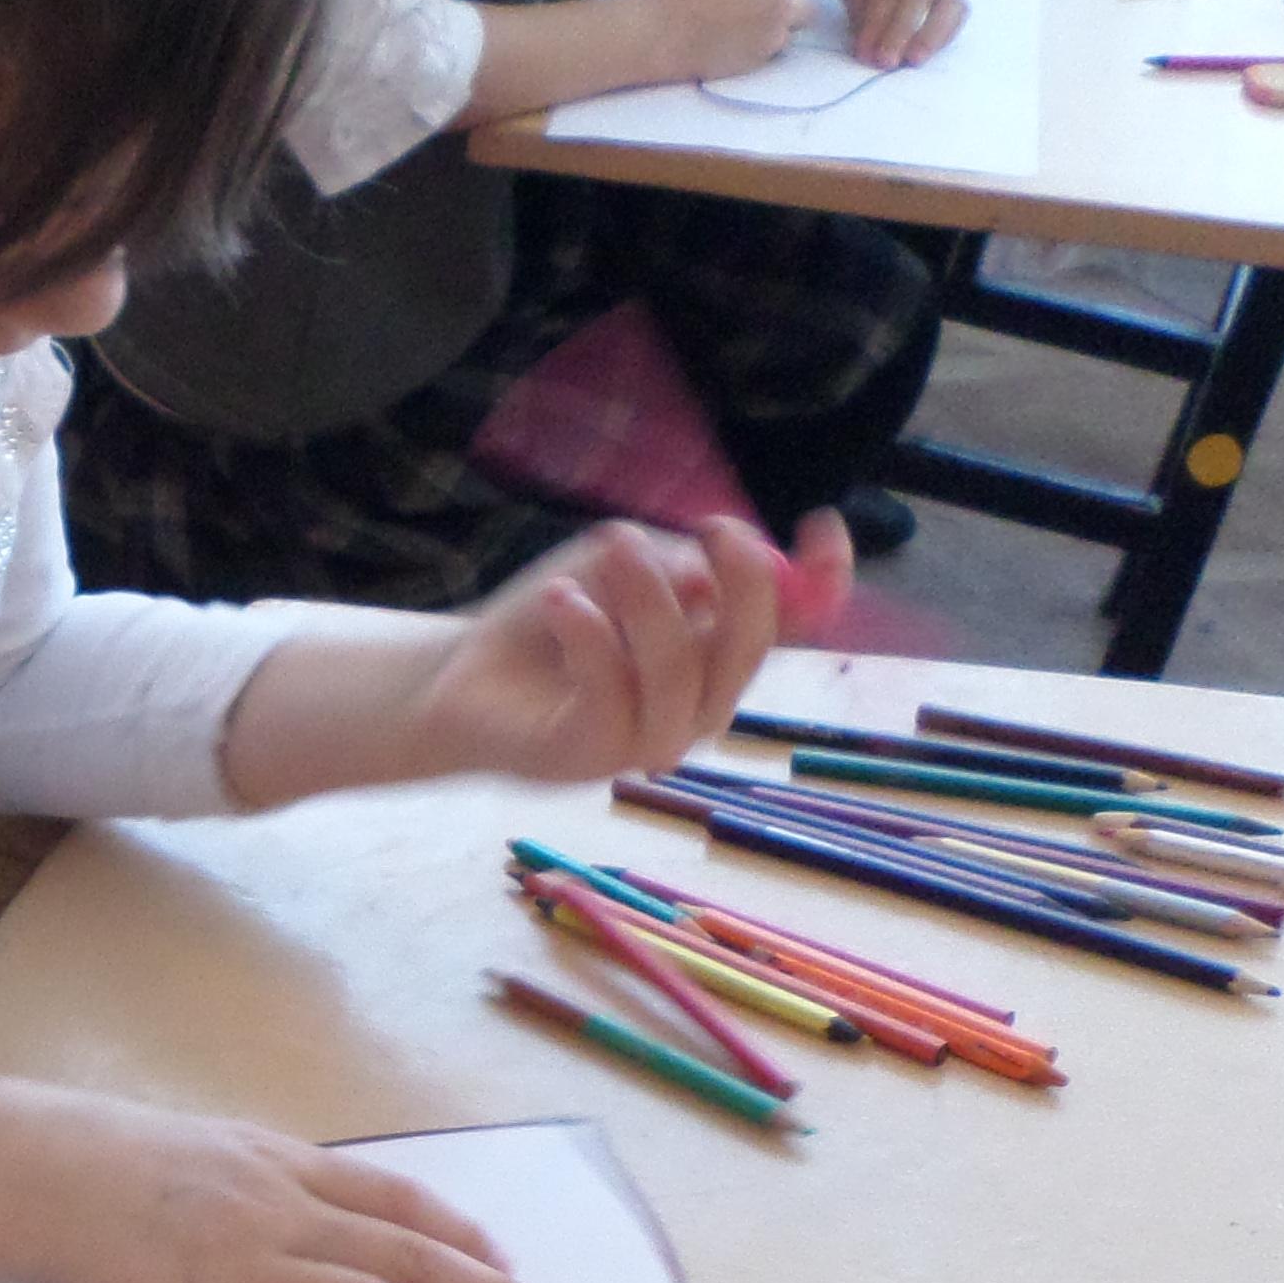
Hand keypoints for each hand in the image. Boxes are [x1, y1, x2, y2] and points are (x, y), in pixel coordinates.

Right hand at [0, 1083, 566, 1282]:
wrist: (28, 1169)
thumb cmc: (106, 1162)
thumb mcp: (208, 1152)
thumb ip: (266, 1184)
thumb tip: (316, 1215)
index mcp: (284, 1168)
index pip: (399, 1203)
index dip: (465, 1238)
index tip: (511, 1268)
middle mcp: (279, 1211)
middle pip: (407, 1256)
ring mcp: (240, 1262)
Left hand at [409, 514, 802, 787]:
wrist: (460, 677)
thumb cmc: (552, 619)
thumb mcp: (618, 566)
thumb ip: (679, 562)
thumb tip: (742, 555)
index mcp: (716, 654)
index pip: (790, 626)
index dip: (823, 582)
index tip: (823, 524)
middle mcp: (697, 704)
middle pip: (748, 651)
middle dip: (742, 585)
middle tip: (711, 530)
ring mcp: (648, 740)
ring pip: (679, 671)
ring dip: (650, 599)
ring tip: (612, 547)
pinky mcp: (592, 757)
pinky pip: (611, 695)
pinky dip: (590, 635)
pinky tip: (560, 600)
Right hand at [656, 0, 819, 79]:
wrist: (663, 33)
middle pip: (809, 8)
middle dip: (793, 12)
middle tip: (766, 16)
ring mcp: (775, 33)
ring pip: (790, 35)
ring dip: (774, 35)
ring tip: (743, 35)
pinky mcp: (762, 61)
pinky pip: (769, 55)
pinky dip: (757, 53)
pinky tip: (732, 48)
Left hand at [818, 0, 966, 66]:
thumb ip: (861, 7)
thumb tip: (874, 48)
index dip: (878, 21)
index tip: (864, 53)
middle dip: (902, 31)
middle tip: (885, 63)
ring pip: (951, 1)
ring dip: (932, 36)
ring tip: (911, 62)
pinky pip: (957, 9)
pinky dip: (943, 34)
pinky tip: (924, 54)